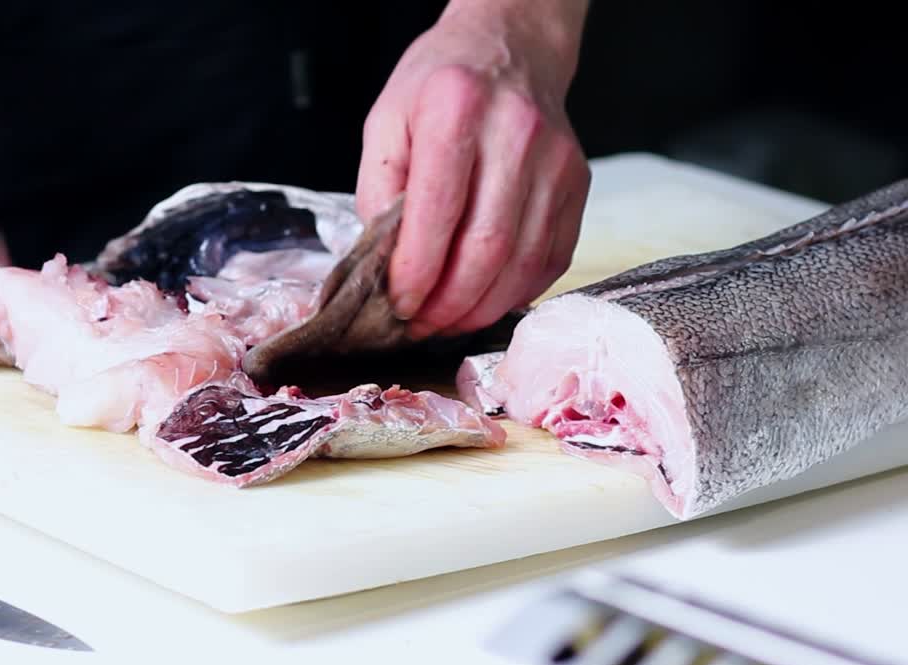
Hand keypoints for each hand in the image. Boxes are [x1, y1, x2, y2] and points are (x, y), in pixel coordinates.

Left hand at [356, 0, 591, 337]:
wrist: (510, 48)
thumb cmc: (441, 85)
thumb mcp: (386, 121)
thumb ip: (378, 192)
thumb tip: (385, 264)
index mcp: (455, 109)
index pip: (437, 214)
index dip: (415, 274)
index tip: (396, 303)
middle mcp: (515, 133)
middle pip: (486, 247)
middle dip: (448, 304)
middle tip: (419, 325)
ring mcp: (555, 160)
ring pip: (522, 261)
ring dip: (480, 308)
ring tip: (447, 321)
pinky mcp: (578, 183)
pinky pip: (551, 258)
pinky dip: (515, 292)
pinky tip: (484, 300)